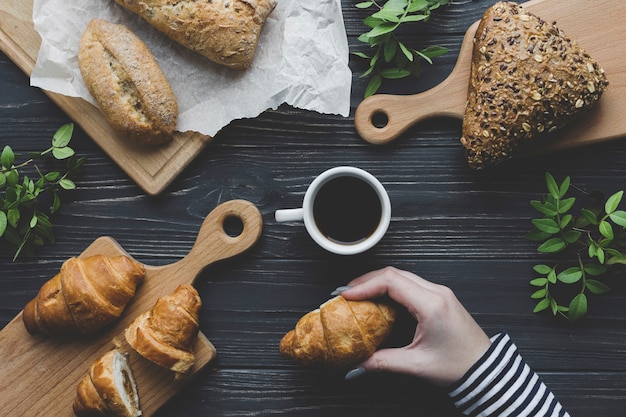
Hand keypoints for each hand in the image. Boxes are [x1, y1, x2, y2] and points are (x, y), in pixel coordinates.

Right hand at [338, 267, 490, 386]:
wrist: (486, 371)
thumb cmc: (460, 367)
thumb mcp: (416, 366)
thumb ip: (382, 363)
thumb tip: (356, 366)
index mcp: (432, 305)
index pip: (391, 281)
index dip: (365, 285)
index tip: (346, 295)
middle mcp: (437, 293)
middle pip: (394, 273)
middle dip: (366, 280)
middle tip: (345, 293)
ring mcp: (440, 293)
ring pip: (402, 276)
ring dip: (378, 282)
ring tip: (358, 295)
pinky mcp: (440, 298)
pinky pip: (410, 284)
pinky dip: (390, 287)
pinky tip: (379, 299)